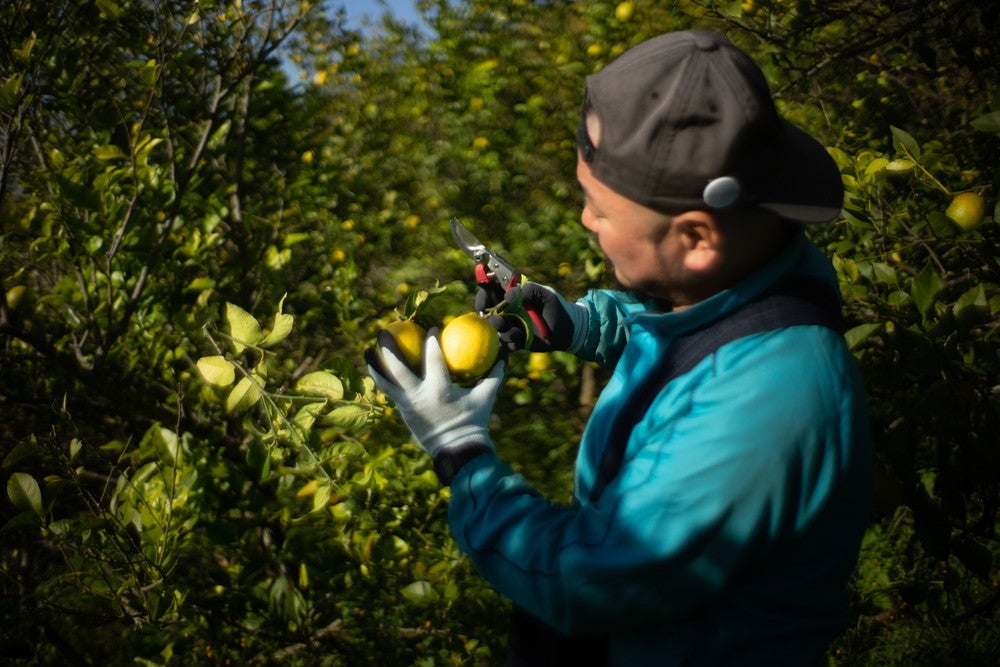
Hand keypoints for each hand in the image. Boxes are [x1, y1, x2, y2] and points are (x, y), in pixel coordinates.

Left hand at [365, 328, 503, 459]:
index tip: (431, 328)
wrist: (457, 450)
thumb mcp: (485, 398)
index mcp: (440, 390)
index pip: (433, 358)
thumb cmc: (474, 422)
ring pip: (386, 383)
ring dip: (375, 365)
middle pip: (398, 368)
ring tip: (366, 350)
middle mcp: (419, 396)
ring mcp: (408, 406)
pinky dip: (381, 381)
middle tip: (384, 330)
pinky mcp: (403, 413)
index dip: (431, 340)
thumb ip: (494, 376)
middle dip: (389, 348)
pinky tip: (375, 370)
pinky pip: (389, 393)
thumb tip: (503, 357)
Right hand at [475, 282, 587, 352]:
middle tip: (500, 321)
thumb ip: (529, 289)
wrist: (568, 330)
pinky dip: (512, 342)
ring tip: (518, 332)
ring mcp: (512, 326)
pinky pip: (506, 344)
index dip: (483, 295)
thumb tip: (508, 296)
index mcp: (514, 296)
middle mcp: (509, 310)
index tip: (483, 304)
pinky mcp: (516, 341)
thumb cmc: (556, 307)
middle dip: (490, 317)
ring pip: (497, 329)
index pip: (492, 291)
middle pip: (489, 311)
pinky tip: (523, 340)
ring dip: (504, 331)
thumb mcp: (546, 294)